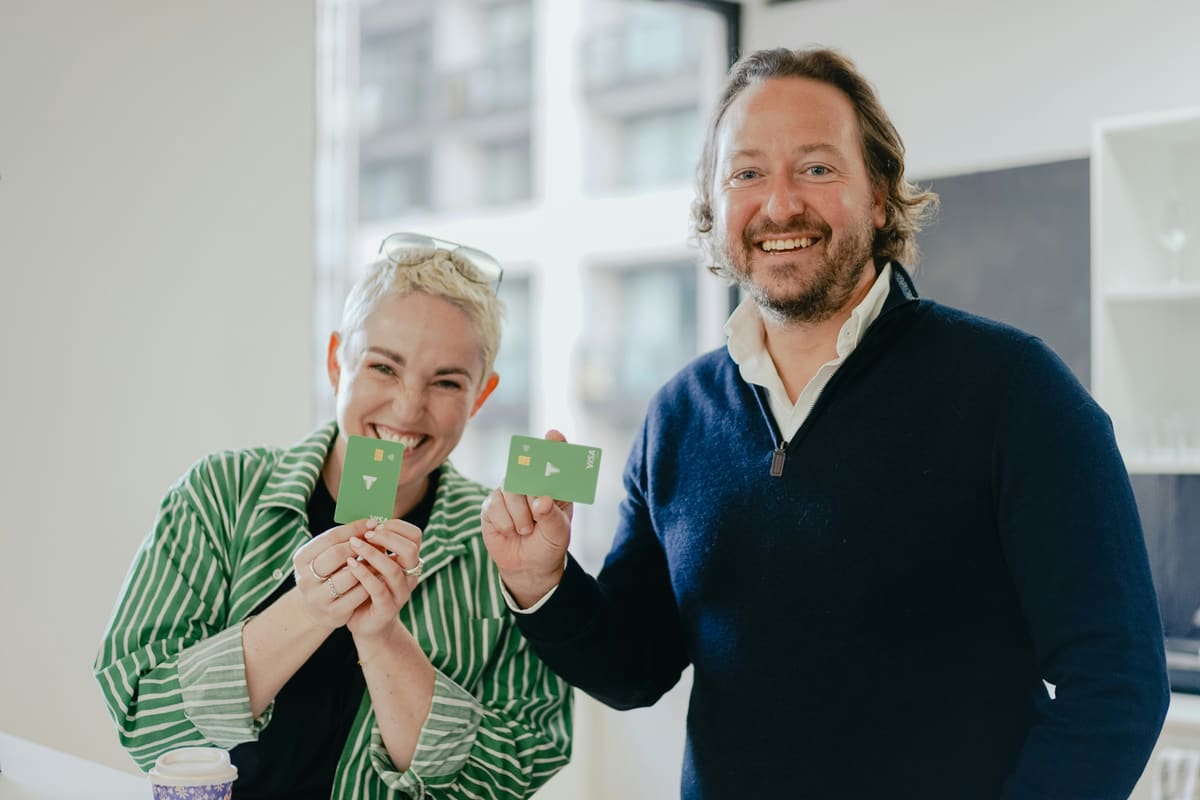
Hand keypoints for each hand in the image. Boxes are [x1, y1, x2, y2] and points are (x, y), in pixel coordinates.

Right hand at [292, 520, 371, 629]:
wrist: (316, 609)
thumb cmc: (327, 574)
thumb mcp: (326, 556)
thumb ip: (344, 540)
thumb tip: (372, 523)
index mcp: (301, 558)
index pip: (330, 537)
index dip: (354, 528)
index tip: (373, 522)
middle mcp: (305, 578)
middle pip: (336, 554)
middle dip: (360, 546)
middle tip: (377, 541)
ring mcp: (318, 598)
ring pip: (349, 575)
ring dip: (368, 565)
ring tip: (379, 558)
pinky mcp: (333, 612)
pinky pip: (358, 594)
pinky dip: (370, 583)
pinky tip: (378, 576)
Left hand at [343, 518, 423, 639]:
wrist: (366, 623)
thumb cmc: (367, 588)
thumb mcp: (373, 563)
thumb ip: (375, 545)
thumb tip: (366, 519)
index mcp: (408, 562)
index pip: (415, 536)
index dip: (396, 527)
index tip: (375, 524)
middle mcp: (409, 576)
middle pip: (410, 550)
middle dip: (387, 538)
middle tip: (366, 534)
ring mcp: (400, 593)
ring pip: (393, 569)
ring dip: (372, 553)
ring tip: (354, 544)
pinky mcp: (387, 609)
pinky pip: (377, 588)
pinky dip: (363, 574)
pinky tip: (351, 564)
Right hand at [481, 429, 573, 607]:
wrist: (529, 567)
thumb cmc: (549, 544)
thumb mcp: (558, 533)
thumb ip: (551, 515)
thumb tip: (540, 500)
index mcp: (553, 483)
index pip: (555, 458)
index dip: (554, 445)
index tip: (554, 436)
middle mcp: (530, 481)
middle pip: (527, 469)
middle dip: (533, 490)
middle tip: (539, 509)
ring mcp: (509, 491)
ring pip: (512, 489)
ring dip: (521, 515)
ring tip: (527, 529)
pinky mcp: (491, 504)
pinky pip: (496, 506)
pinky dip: (506, 523)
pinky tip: (511, 531)